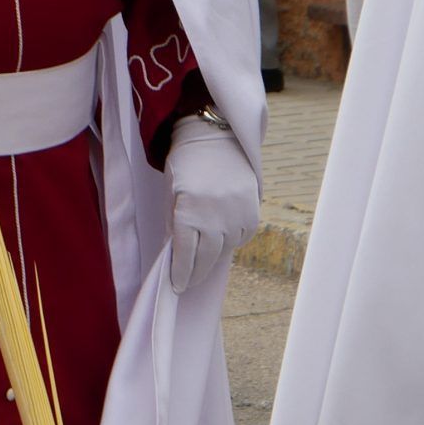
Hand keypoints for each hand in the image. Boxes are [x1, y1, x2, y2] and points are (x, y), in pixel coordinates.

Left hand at [166, 113, 259, 291]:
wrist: (215, 139)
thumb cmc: (185, 166)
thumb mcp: (171, 194)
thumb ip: (173, 225)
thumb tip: (177, 256)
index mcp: (188, 211)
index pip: (185, 254)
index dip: (180, 273)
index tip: (176, 286)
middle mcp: (215, 216)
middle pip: (206, 257)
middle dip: (195, 273)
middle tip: (188, 282)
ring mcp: (236, 214)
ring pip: (224, 250)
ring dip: (212, 258)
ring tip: (203, 262)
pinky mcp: (252, 211)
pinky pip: (241, 238)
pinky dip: (231, 243)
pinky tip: (221, 242)